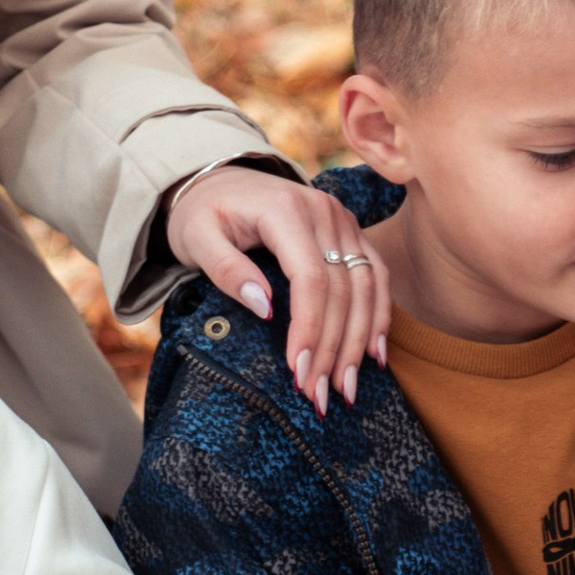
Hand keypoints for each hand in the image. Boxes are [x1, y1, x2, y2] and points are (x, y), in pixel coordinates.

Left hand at [163, 166, 388, 411]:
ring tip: (346, 387)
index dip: (310, 327)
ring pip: (367, 286)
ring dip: (359, 340)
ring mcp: (343, 220)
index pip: (311, 277)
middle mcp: (324, 211)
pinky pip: (375, 275)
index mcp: (285, 210)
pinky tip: (374, 353)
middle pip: (343, 288)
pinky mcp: (350, 233)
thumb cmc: (203, 213)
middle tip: (319, 395)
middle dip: (333, 347)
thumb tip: (264, 306)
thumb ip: (226, 268)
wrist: (220, 180)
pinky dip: (378, 315)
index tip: (299, 370)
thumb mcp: (196, 237)